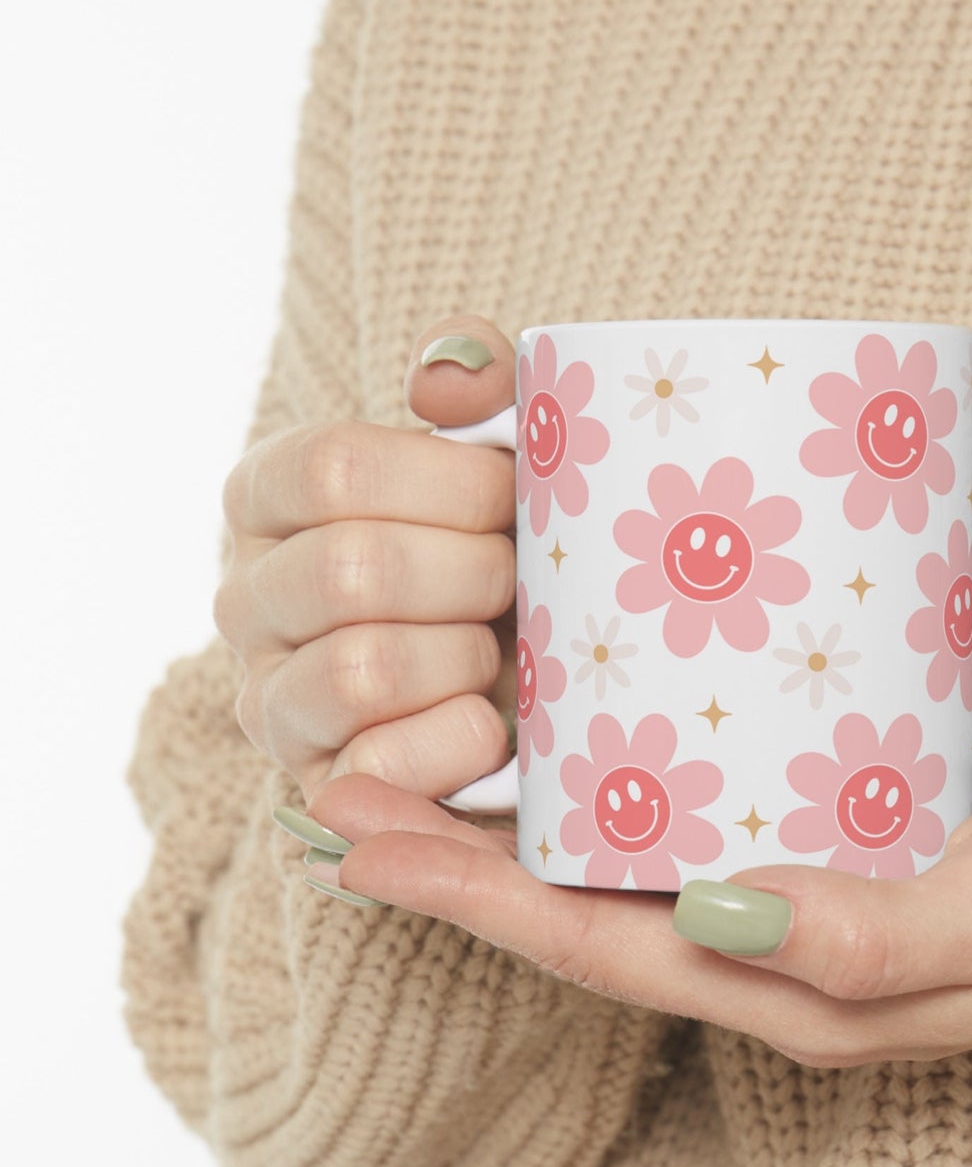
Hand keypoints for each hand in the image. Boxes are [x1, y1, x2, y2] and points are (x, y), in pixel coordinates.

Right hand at [215, 315, 518, 804]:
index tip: (515, 497)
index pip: (333, 468)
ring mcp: (271, 700)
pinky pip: (381, 765)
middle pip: (353, 570)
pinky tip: (493, 721)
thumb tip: (446, 381)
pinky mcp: (317, 785)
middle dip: (474, 575)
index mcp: (270, 498)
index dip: (451, 484)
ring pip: (362, 669)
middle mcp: (246, 597)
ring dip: (466, 657)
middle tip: (521, 581)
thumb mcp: (500, 454)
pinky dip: (461, 739)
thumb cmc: (504, 552)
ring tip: (502, 651)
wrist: (530, 684)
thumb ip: (479, 385)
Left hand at [301, 770, 971, 1066]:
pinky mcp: (813, 846)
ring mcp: (782, 904)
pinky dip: (600, 796)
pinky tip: (567, 742)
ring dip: (509, 828)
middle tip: (344, 789)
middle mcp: (763, 955)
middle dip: (453, 862)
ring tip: (418, 758)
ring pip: (616, 874)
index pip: (595, 948)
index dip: (472, 900)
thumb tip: (722, 916)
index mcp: (789, 991)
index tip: (362, 840)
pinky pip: (679, 831)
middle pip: (577, 913)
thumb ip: (868, 934)